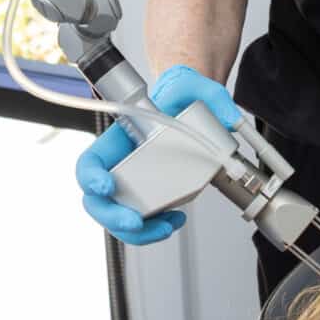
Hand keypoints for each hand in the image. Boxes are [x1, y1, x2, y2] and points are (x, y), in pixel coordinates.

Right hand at [75, 65, 242, 244]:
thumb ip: (211, 96)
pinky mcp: (150, 196)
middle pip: (97, 200)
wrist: (190, 108)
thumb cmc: (181, 98)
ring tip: (166, 227)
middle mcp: (120, 165)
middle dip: (113, 217)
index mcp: (118, 139)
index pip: (90, 161)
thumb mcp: (194, 88)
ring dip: (138, 231)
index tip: (106, 185)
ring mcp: (133, 184)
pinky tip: (175, 220)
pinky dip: (155, 228)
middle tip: (136, 222)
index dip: (90, 177)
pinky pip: (142, 221)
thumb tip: (229, 117)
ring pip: (119, 217)